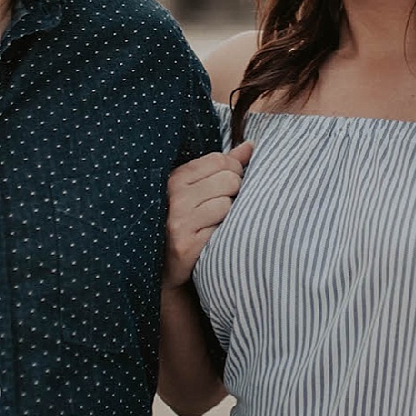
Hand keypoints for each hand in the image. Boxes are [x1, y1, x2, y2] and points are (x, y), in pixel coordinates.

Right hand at [165, 142, 251, 288]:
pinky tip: (212, 240)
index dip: (234, 172)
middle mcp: (174, 196)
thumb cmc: (187, 222)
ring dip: (229, 217)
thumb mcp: (197, 189)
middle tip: (222, 209)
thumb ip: (223, 166)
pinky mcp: (186, 246)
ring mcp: (178, 221)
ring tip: (215, 225)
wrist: (164, 270)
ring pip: (228, 205)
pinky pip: (223, 230)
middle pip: (229, 180)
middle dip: (234, 194)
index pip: (221, 160)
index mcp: (175, 177)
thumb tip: (251, 145)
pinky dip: (223, 236)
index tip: (228, 187)